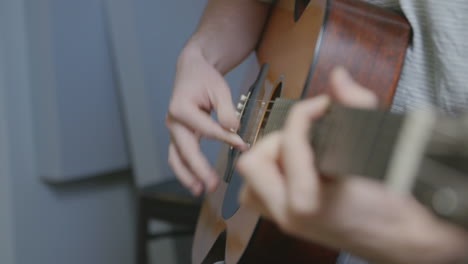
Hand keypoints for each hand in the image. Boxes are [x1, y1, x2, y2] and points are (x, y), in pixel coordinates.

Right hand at [166, 47, 247, 195]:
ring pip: (176, 158)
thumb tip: (233, 130)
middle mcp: (173, 121)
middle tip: (212, 185)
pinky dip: (185, 170)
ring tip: (200, 190)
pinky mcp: (178, 135)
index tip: (243, 145)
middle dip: (199, 170)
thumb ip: (227, 109)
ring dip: (187, 176)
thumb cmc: (205, 78)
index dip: (226, 139)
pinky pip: (178, 156)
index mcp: (181, 108)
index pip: (207, 129)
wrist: (191, 71)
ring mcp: (173, 130)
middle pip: (185, 151)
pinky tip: (196, 182)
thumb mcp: (219, 88)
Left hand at [236, 67, 467, 263]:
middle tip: (307, 134)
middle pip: (253, 164)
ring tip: (299, 151)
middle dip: (279, 140)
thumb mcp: (380, 149)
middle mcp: (289, 215)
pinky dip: (272, 172)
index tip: (322, 105)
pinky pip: (260, 191)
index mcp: (308, 202)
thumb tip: (339, 77)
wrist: (403, 238)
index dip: (304, 114)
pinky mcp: (287, 220)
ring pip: (250, 180)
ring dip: (270, 158)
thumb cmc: (395, 200)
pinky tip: (298, 165)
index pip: (289, 144)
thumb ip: (357, 106)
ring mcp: (285, 220)